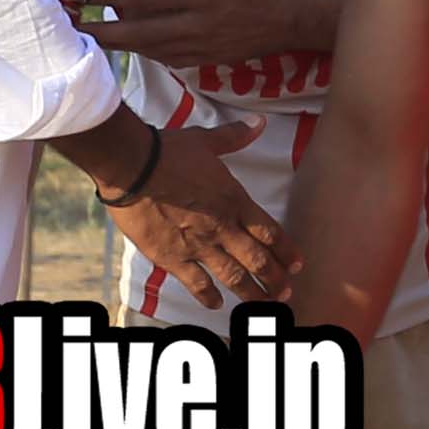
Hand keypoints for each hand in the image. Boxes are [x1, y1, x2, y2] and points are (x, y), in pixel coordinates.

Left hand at [69, 0, 342, 69]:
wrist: (310, 19)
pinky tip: (139, 49)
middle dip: (103, 31)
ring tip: (97, 39)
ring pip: (152, 50)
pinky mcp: (214, 58)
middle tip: (74, 27)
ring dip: (122, 45)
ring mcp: (205, 46)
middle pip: (139, 33)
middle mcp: (198, 25)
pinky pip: (172, 60)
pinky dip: (150, 54)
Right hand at [104, 118, 292, 307]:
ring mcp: (198, 245)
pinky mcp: (171, 257)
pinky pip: (195, 283)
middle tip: (287, 293)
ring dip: (252, 293)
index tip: (297, 265)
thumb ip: (234, 136)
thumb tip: (258, 123)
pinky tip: (216, 305)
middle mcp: (222, 228)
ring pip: (234, 276)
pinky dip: (207, 296)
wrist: (131, 166)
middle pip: (258, 259)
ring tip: (265, 305)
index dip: (286, 250)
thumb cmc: (168, 151)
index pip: (270, 232)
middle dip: (275, 278)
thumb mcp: (206, 140)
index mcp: (235, 201)